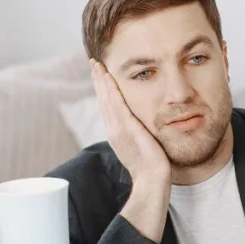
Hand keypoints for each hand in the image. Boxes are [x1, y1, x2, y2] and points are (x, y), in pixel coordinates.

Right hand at [90, 59, 170, 182]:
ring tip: (97, 64)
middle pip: (102, 100)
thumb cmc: (151, 168)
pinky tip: (108, 76)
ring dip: (101, 80)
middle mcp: (113, 129)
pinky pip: (116, 103)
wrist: (151, 180)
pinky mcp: (126, 127)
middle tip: (93, 63)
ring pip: (106, 99)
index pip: (107, 107)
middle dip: (97, 81)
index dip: (102, 91)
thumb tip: (142, 130)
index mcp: (116, 134)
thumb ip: (138, 136)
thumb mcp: (141, 148)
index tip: (100, 76)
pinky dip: (111, 89)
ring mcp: (118, 128)